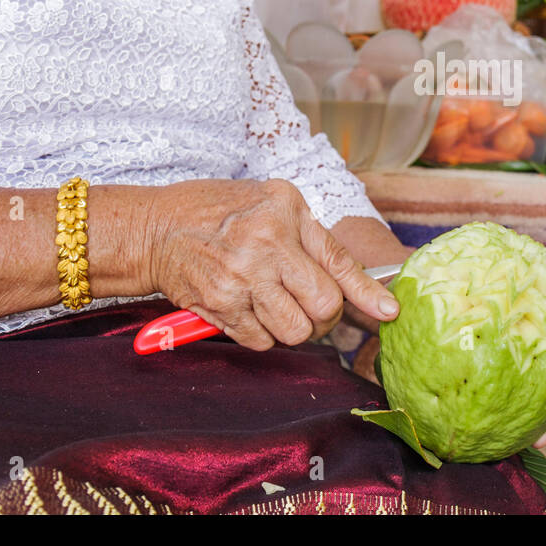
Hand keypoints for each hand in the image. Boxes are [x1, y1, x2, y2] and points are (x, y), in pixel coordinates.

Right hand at [145, 178, 398, 349]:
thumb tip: (357, 284)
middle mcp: (267, 243)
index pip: (338, 261)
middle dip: (326, 318)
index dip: (369, 293)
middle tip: (314, 311)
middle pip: (324, 306)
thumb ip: (312, 237)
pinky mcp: (220, 305)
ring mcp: (242, 277)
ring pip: (296, 331)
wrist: (156, 228)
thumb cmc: (220, 212)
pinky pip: (263, 342)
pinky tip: (251, 311)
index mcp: (286, 212)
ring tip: (279, 309)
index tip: (390, 311)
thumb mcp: (274, 203)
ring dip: (295, 330)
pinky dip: (264, 336)